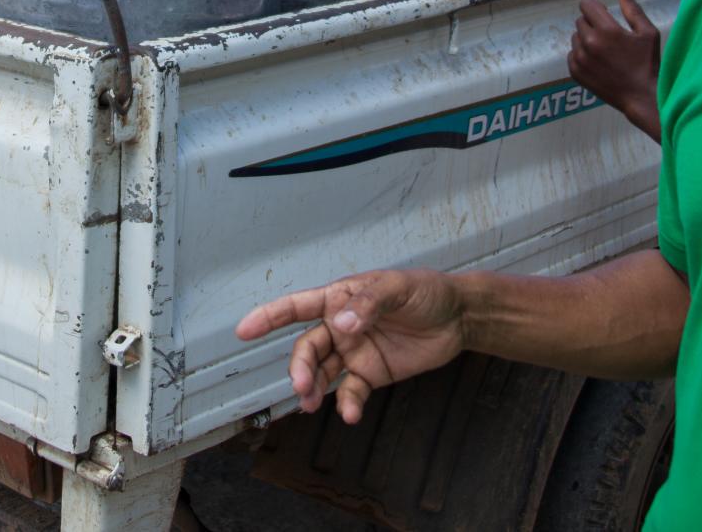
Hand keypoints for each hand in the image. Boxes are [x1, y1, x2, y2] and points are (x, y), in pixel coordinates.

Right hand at [235, 269, 470, 424]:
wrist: (458, 318)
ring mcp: (354, 352)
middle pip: (307, 348)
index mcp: (339, 299)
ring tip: (312, 404)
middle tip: (302, 387)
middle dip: (299, 367)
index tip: (243, 330)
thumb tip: (342, 324)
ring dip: (313, 389)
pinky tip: (350, 413)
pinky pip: (350, 391)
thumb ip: (369, 303)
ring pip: (321, 373)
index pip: (297, 306)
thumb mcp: (398, 288)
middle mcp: (340, 327)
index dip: (269, 317)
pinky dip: (347, 404)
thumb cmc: (425, 291)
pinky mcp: (371, 374)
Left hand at [568, 0, 660, 141]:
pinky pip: (572, 54)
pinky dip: (581, 55)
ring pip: (576, 38)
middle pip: (581, 21)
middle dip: (593, 23)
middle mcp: (589, 42)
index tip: (604, 13)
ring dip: (586, 39)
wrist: (641, 96)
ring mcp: (580, 59)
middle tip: (609, 36)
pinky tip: (598, 62)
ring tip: (604, 50)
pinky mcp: (575, 72)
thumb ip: (633, 10)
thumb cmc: (648, 63)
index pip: (587, 6)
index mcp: (607, 30)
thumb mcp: (647, 33)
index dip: (595, 7)